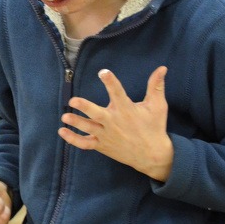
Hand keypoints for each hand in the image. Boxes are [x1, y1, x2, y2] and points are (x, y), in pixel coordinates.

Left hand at [58, 66, 172, 181]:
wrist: (152, 156)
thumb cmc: (154, 127)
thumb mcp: (158, 106)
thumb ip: (156, 86)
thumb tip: (162, 68)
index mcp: (127, 110)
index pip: (118, 93)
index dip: (111, 82)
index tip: (103, 72)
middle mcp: (115, 123)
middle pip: (97, 114)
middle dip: (85, 108)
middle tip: (73, 101)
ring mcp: (107, 135)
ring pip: (89, 129)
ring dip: (76, 123)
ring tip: (64, 117)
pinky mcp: (102, 145)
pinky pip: (85, 143)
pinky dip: (73, 139)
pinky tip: (62, 132)